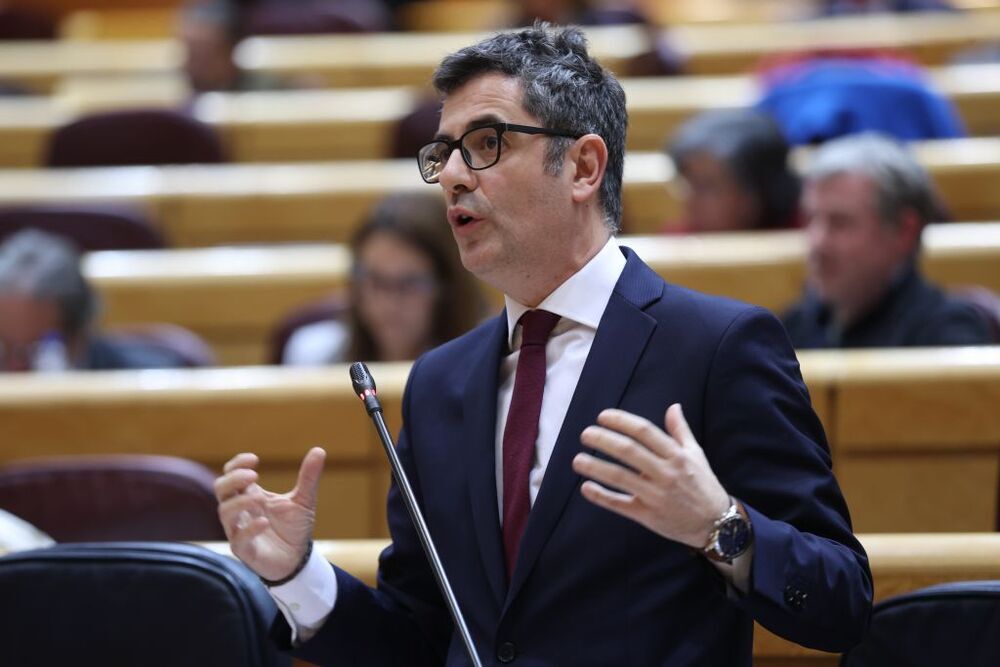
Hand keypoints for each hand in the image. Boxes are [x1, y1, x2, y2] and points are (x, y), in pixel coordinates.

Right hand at [215, 447, 325, 580]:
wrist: (299, 559)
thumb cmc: (295, 528)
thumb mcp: (304, 500)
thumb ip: (309, 477)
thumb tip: (319, 450)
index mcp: (251, 495)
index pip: (230, 474)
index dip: (237, 464)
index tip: (254, 459)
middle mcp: (241, 511)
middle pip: (220, 489)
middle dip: (233, 479)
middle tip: (253, 475)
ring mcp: (240, 530)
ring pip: (224, 512)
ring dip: (240, 502)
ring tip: (260, 499)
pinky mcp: (245, 550)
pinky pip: (238, 539)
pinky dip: (249, 529)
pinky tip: (264, 522)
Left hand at [571, 404, 729, 548]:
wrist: (715, 524)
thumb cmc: (703, 485)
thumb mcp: (696, 455)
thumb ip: (681, 431)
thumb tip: (673, 406)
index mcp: (676, 455)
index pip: (644, 432)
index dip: (621, 422)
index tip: (603, 416)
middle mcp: (665, 473)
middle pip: (628, 451)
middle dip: (603, 440)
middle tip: (585, 434)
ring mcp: (655, 495)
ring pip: (620, 477)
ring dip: (595, 467)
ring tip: (577, 460)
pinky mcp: (647, 515)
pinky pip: (620, 505)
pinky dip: (601, 496)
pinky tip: (586, 487)